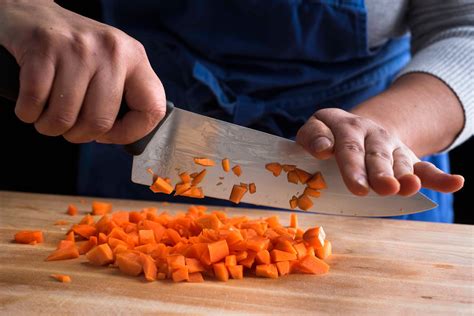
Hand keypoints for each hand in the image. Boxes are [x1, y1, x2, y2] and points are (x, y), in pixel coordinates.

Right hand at [0, 0, 165, 143]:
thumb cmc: (76, 51)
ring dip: (51, 126)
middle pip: (100, 122)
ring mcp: (78, 48)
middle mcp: (112, 51)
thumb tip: (125, 137)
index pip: (153, 110)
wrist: (33, 15)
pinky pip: (35, 103)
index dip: (131, 133)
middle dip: (79, 135)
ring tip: (49, 115)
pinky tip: (32, 104)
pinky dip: (28, 113)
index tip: (111, 133)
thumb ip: (124, 96)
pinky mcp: (44, 48)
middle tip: (70, 127)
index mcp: (136, 58)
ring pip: (64, 118)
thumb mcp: (112, 65)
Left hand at [296, 108, 463, 195]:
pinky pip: (424, 168)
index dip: (350, 164)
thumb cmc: (329, 136)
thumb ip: (312, 137)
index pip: (347, 146)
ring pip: (399, 162)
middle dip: (379, 173)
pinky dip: (439, 178)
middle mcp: (372, 134)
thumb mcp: (315, 128)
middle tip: (383, 188)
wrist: (358, 128)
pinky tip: (454, 183)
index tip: (349, 178)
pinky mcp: (407, 159)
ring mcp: (392, 147)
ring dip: (404, 176)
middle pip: (375, 155)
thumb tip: (322, 148)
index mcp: (346, 126)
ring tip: (408, 187)